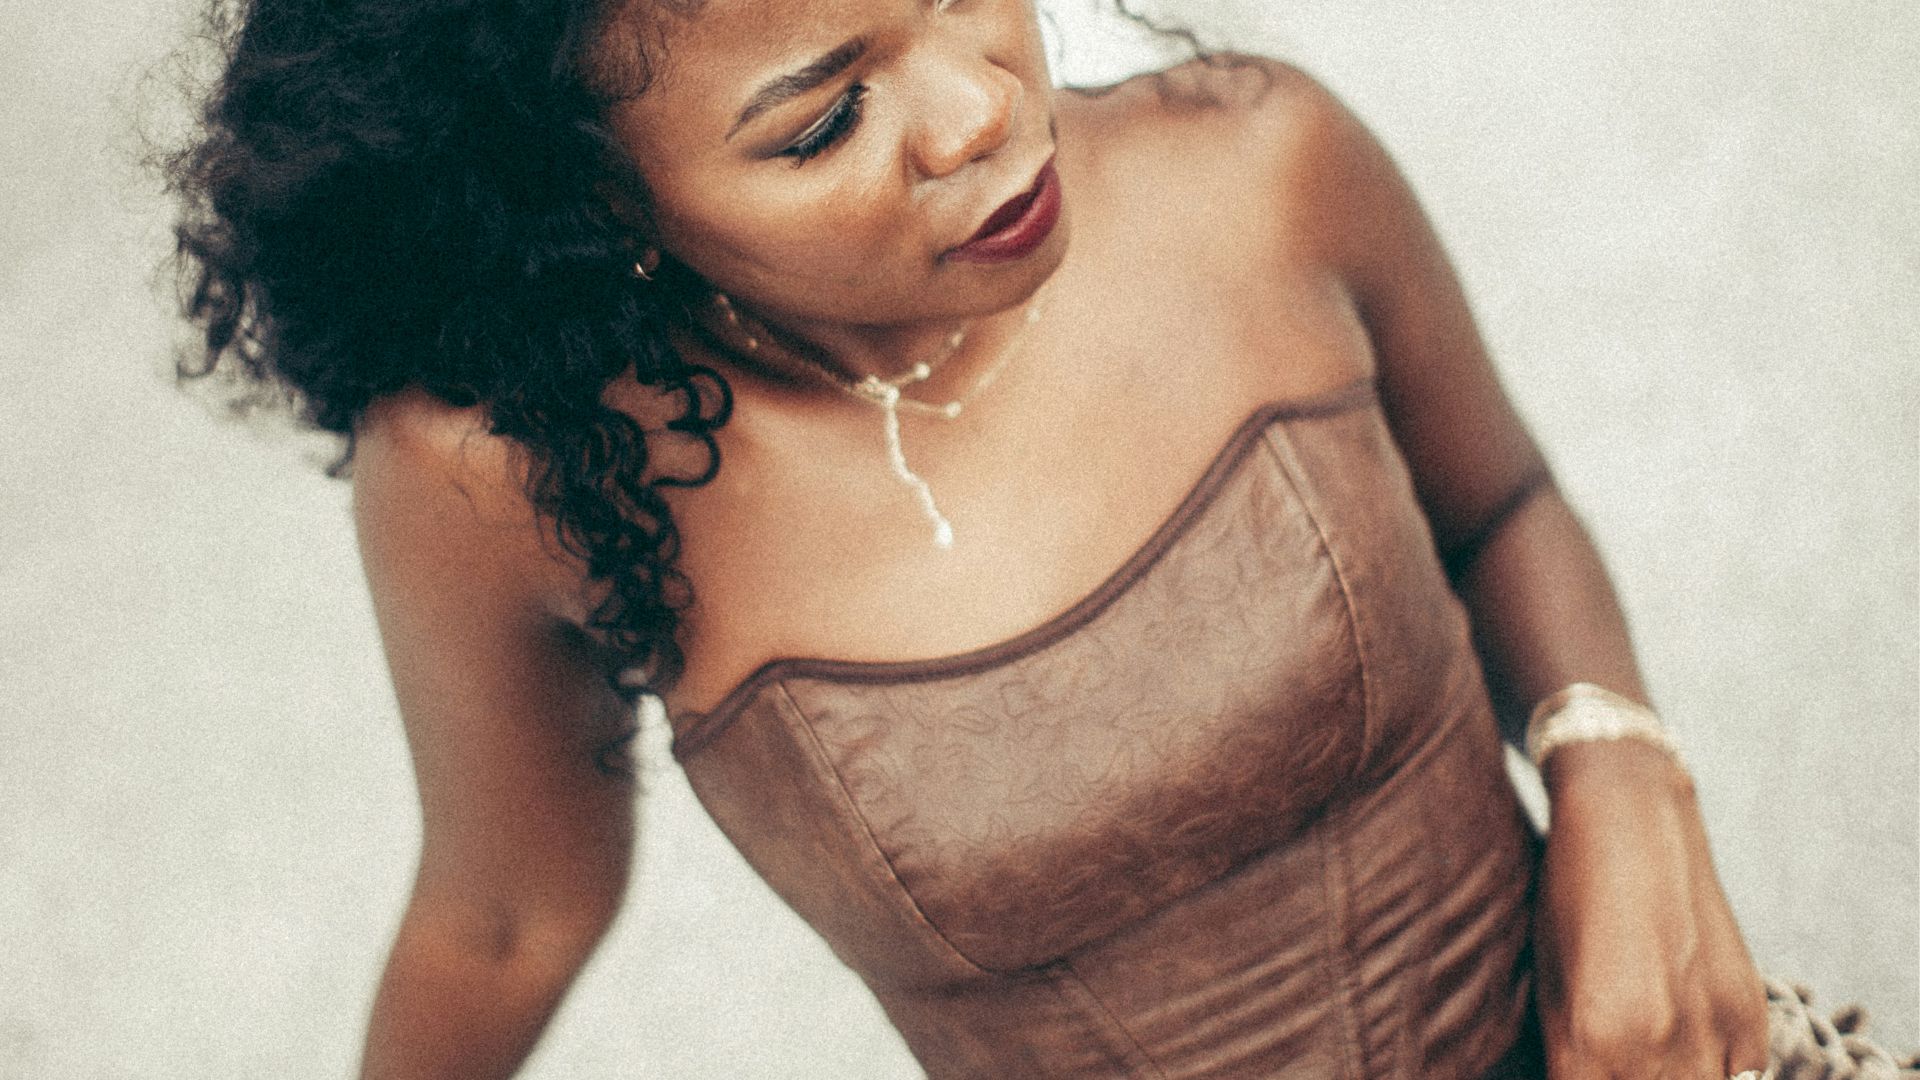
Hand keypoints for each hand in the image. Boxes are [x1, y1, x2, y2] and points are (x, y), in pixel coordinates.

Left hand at [1534, 740, 1770, 1079]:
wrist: (1629, 824)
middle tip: (1612, 1062)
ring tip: (1651, 1061)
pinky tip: (1691, 1060)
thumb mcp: (1548, 986)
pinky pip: (1747, 1079)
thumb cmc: (1568, 900)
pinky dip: (1719, 1077)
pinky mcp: (1750, 1013)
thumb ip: (1569, 1057)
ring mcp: (1710, 1031)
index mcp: (1590, 1041)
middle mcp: (1654, 1045)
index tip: (1576, 1072)